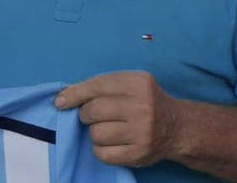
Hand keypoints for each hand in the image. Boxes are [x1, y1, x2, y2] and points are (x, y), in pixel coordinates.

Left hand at [55, 71, 181, 166]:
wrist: (176, 127)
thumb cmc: (144, 101)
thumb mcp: (129, 83)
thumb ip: (100, 86)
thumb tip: (63, 99)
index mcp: (138, 83)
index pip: (97, 86)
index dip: (75, 94)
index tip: (60, 102)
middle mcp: (141, 106)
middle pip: (93, 110)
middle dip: (85, 114)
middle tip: (92, 115)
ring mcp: (141, 132)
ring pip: (96, 133)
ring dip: (94, 132)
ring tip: (106, 128)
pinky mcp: (138, 154)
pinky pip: (103, 154)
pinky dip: (99, 149)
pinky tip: (109, 143)